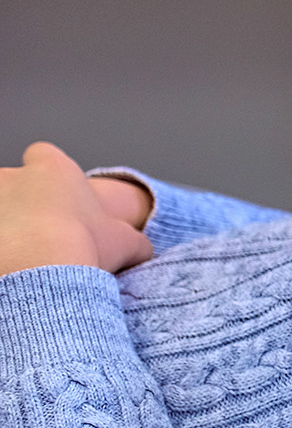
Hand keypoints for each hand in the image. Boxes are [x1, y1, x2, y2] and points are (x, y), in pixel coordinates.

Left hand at [0, 142, 153, 275]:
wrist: (38, 272)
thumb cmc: (83, 248)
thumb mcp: (127, 243)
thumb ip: (134, 241)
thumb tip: (140, 250)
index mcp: (53, 169)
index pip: (44, 155)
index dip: (49, 176)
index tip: (56, 200)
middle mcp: (13, 175)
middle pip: (15, 183)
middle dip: (24, 206)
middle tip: (39, 238)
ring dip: (6, 226)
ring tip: (20, 258)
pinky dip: (0, 247)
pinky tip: (8, 265)